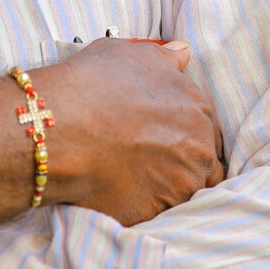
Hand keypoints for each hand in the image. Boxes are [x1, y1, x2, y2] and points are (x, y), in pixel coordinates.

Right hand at [29, 38, 226, 225]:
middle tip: (149, 161)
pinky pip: (160, 216)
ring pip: (186, 192)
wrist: (63, 128)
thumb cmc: (93, 85)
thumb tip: (183, 52)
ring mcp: (182, 184)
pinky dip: (148, 209)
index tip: (162, 138)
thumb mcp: (131, 54)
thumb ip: (165, 59)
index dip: (183, 134)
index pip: (206, 128)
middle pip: (203, 162)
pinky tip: (125, 198)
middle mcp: (199, 147)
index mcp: (198, 108)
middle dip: (181, 162)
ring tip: (137, 182)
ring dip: (169, 188)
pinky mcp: (160, 214)